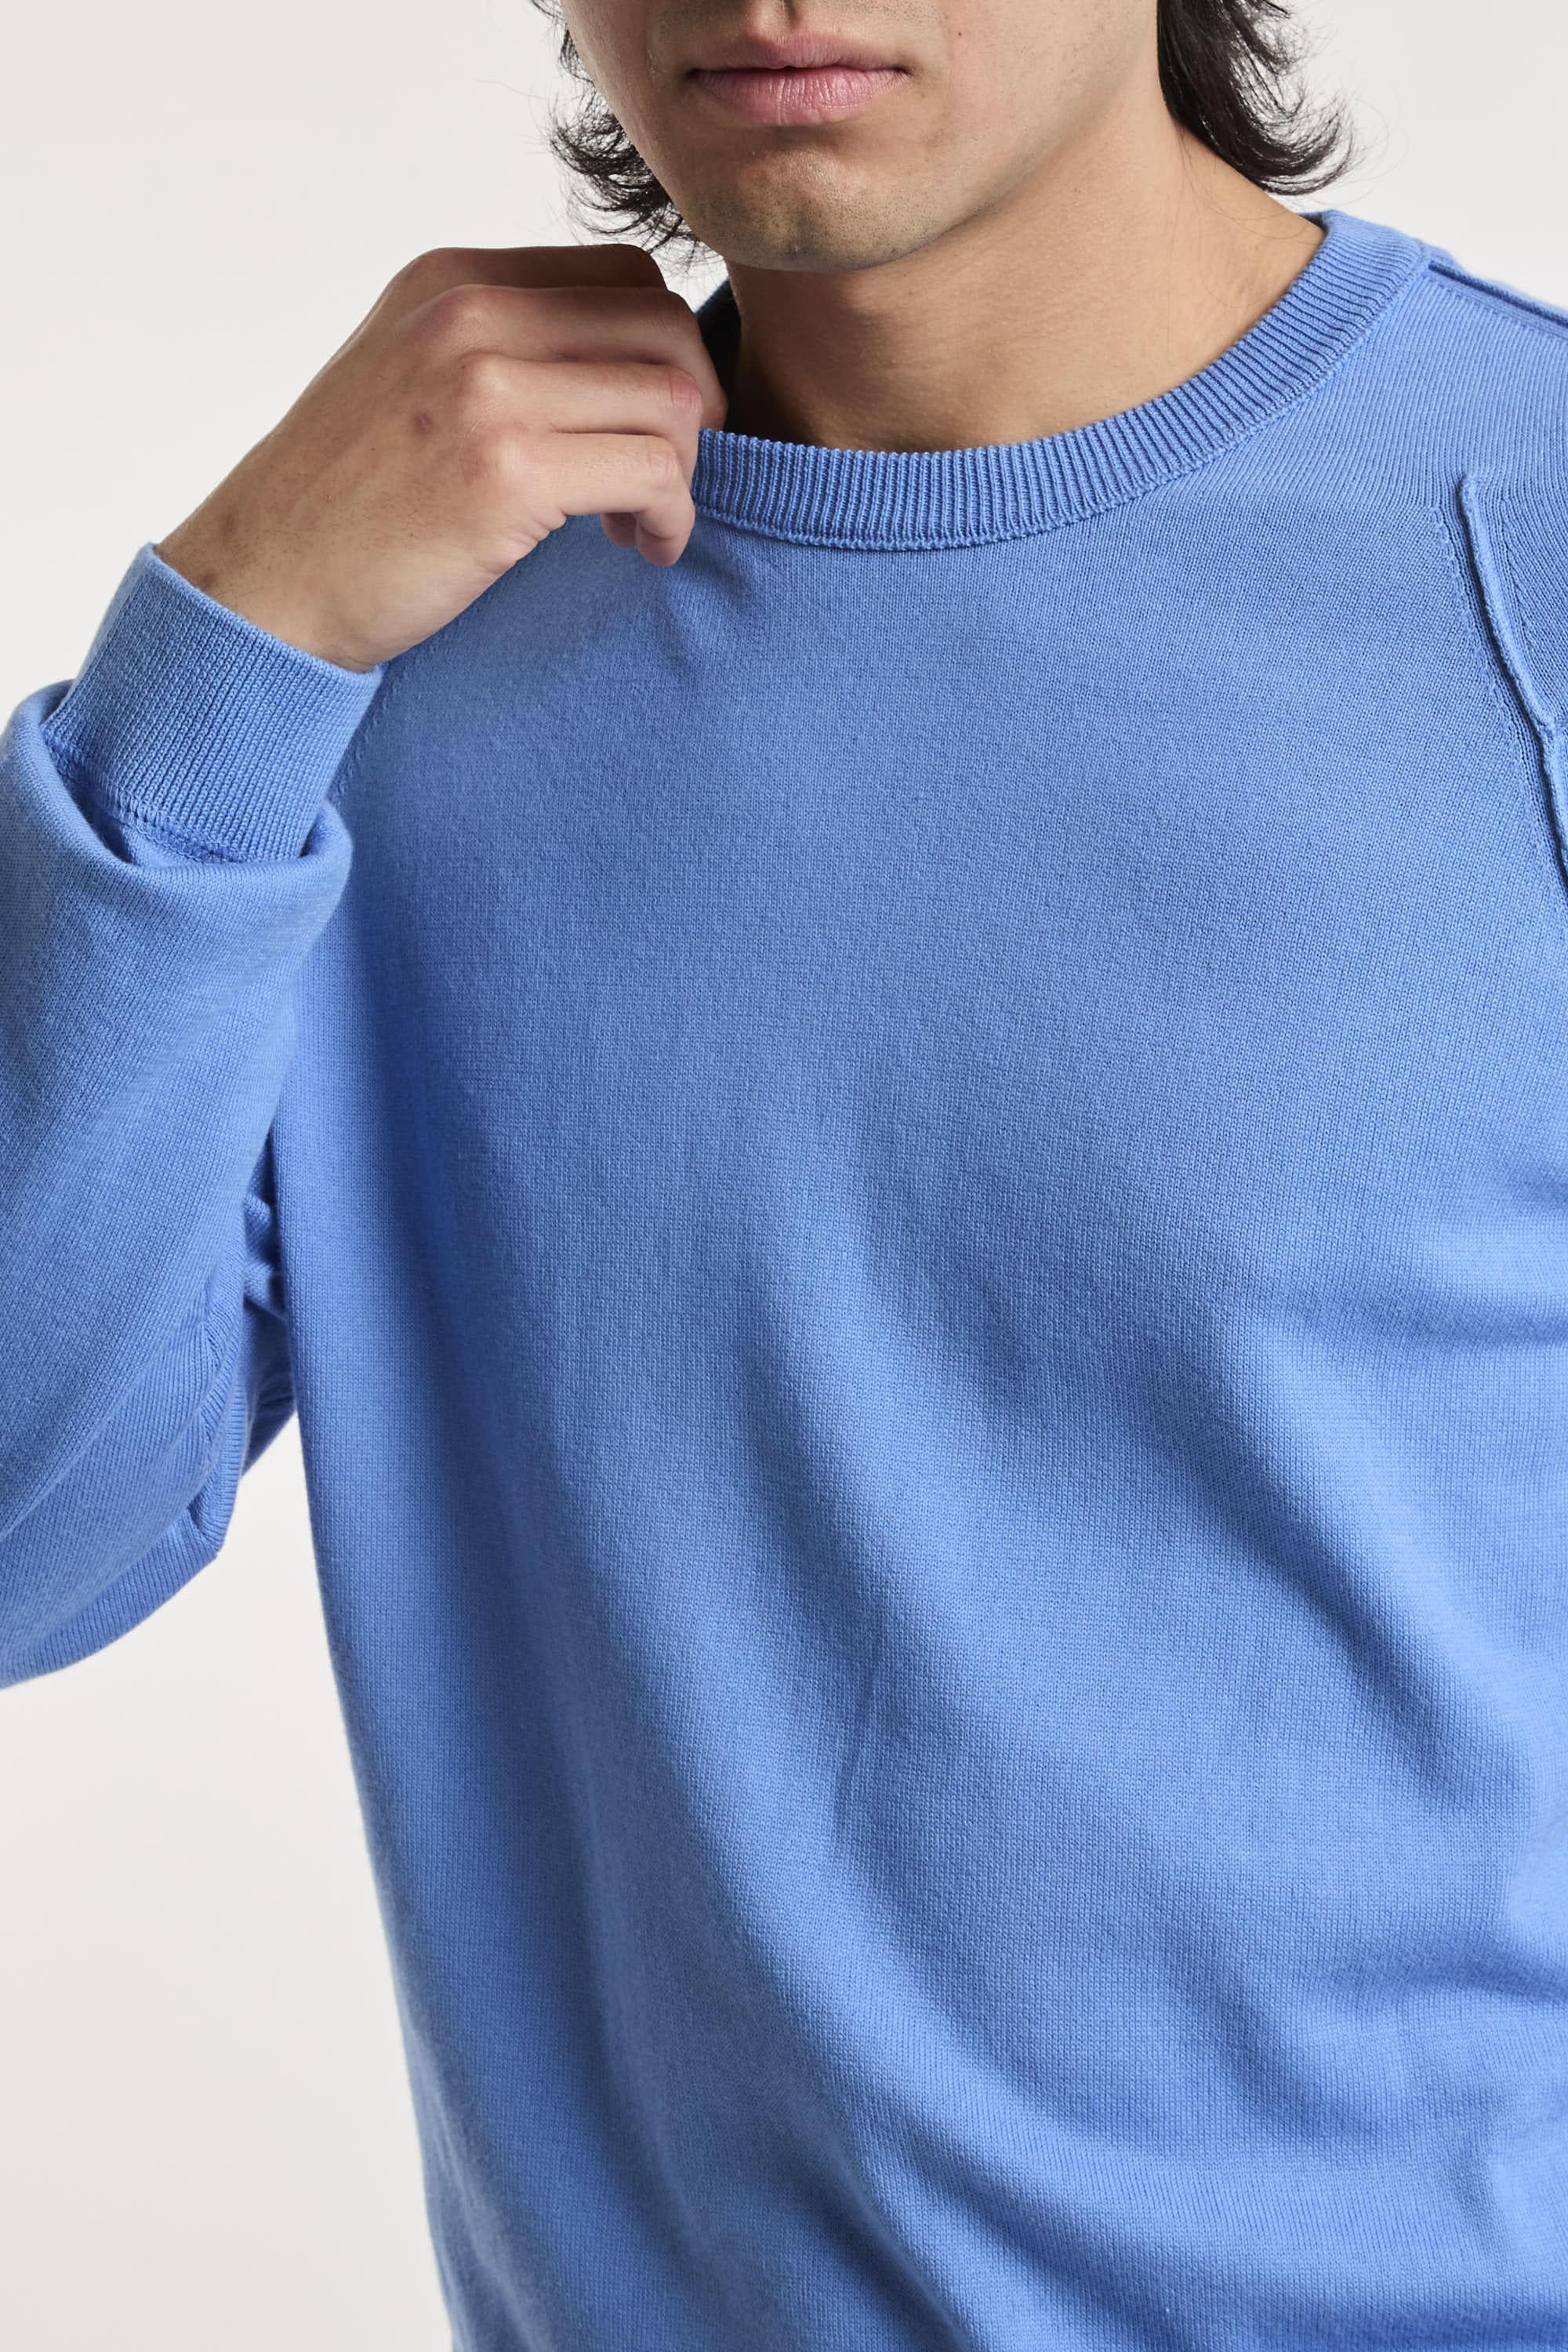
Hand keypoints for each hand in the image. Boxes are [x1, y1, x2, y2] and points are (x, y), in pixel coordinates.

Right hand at [154, 243, 728, 672]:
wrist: (263, 587)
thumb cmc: (340, 509)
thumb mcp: (403, 381)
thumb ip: (490, 350)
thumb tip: (603, 364)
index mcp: (450, 282)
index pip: (622, 276)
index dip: (660, 356)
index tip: (637, 428)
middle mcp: (470, 315)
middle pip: (662, 327)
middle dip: (693, 410)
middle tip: (658, 482)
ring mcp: (487, 389)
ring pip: (672, 398)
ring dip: (684, 473)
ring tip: (643, 525)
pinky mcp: (507, 472)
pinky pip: (655, 470)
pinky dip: (673, 516)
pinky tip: (642, 549)